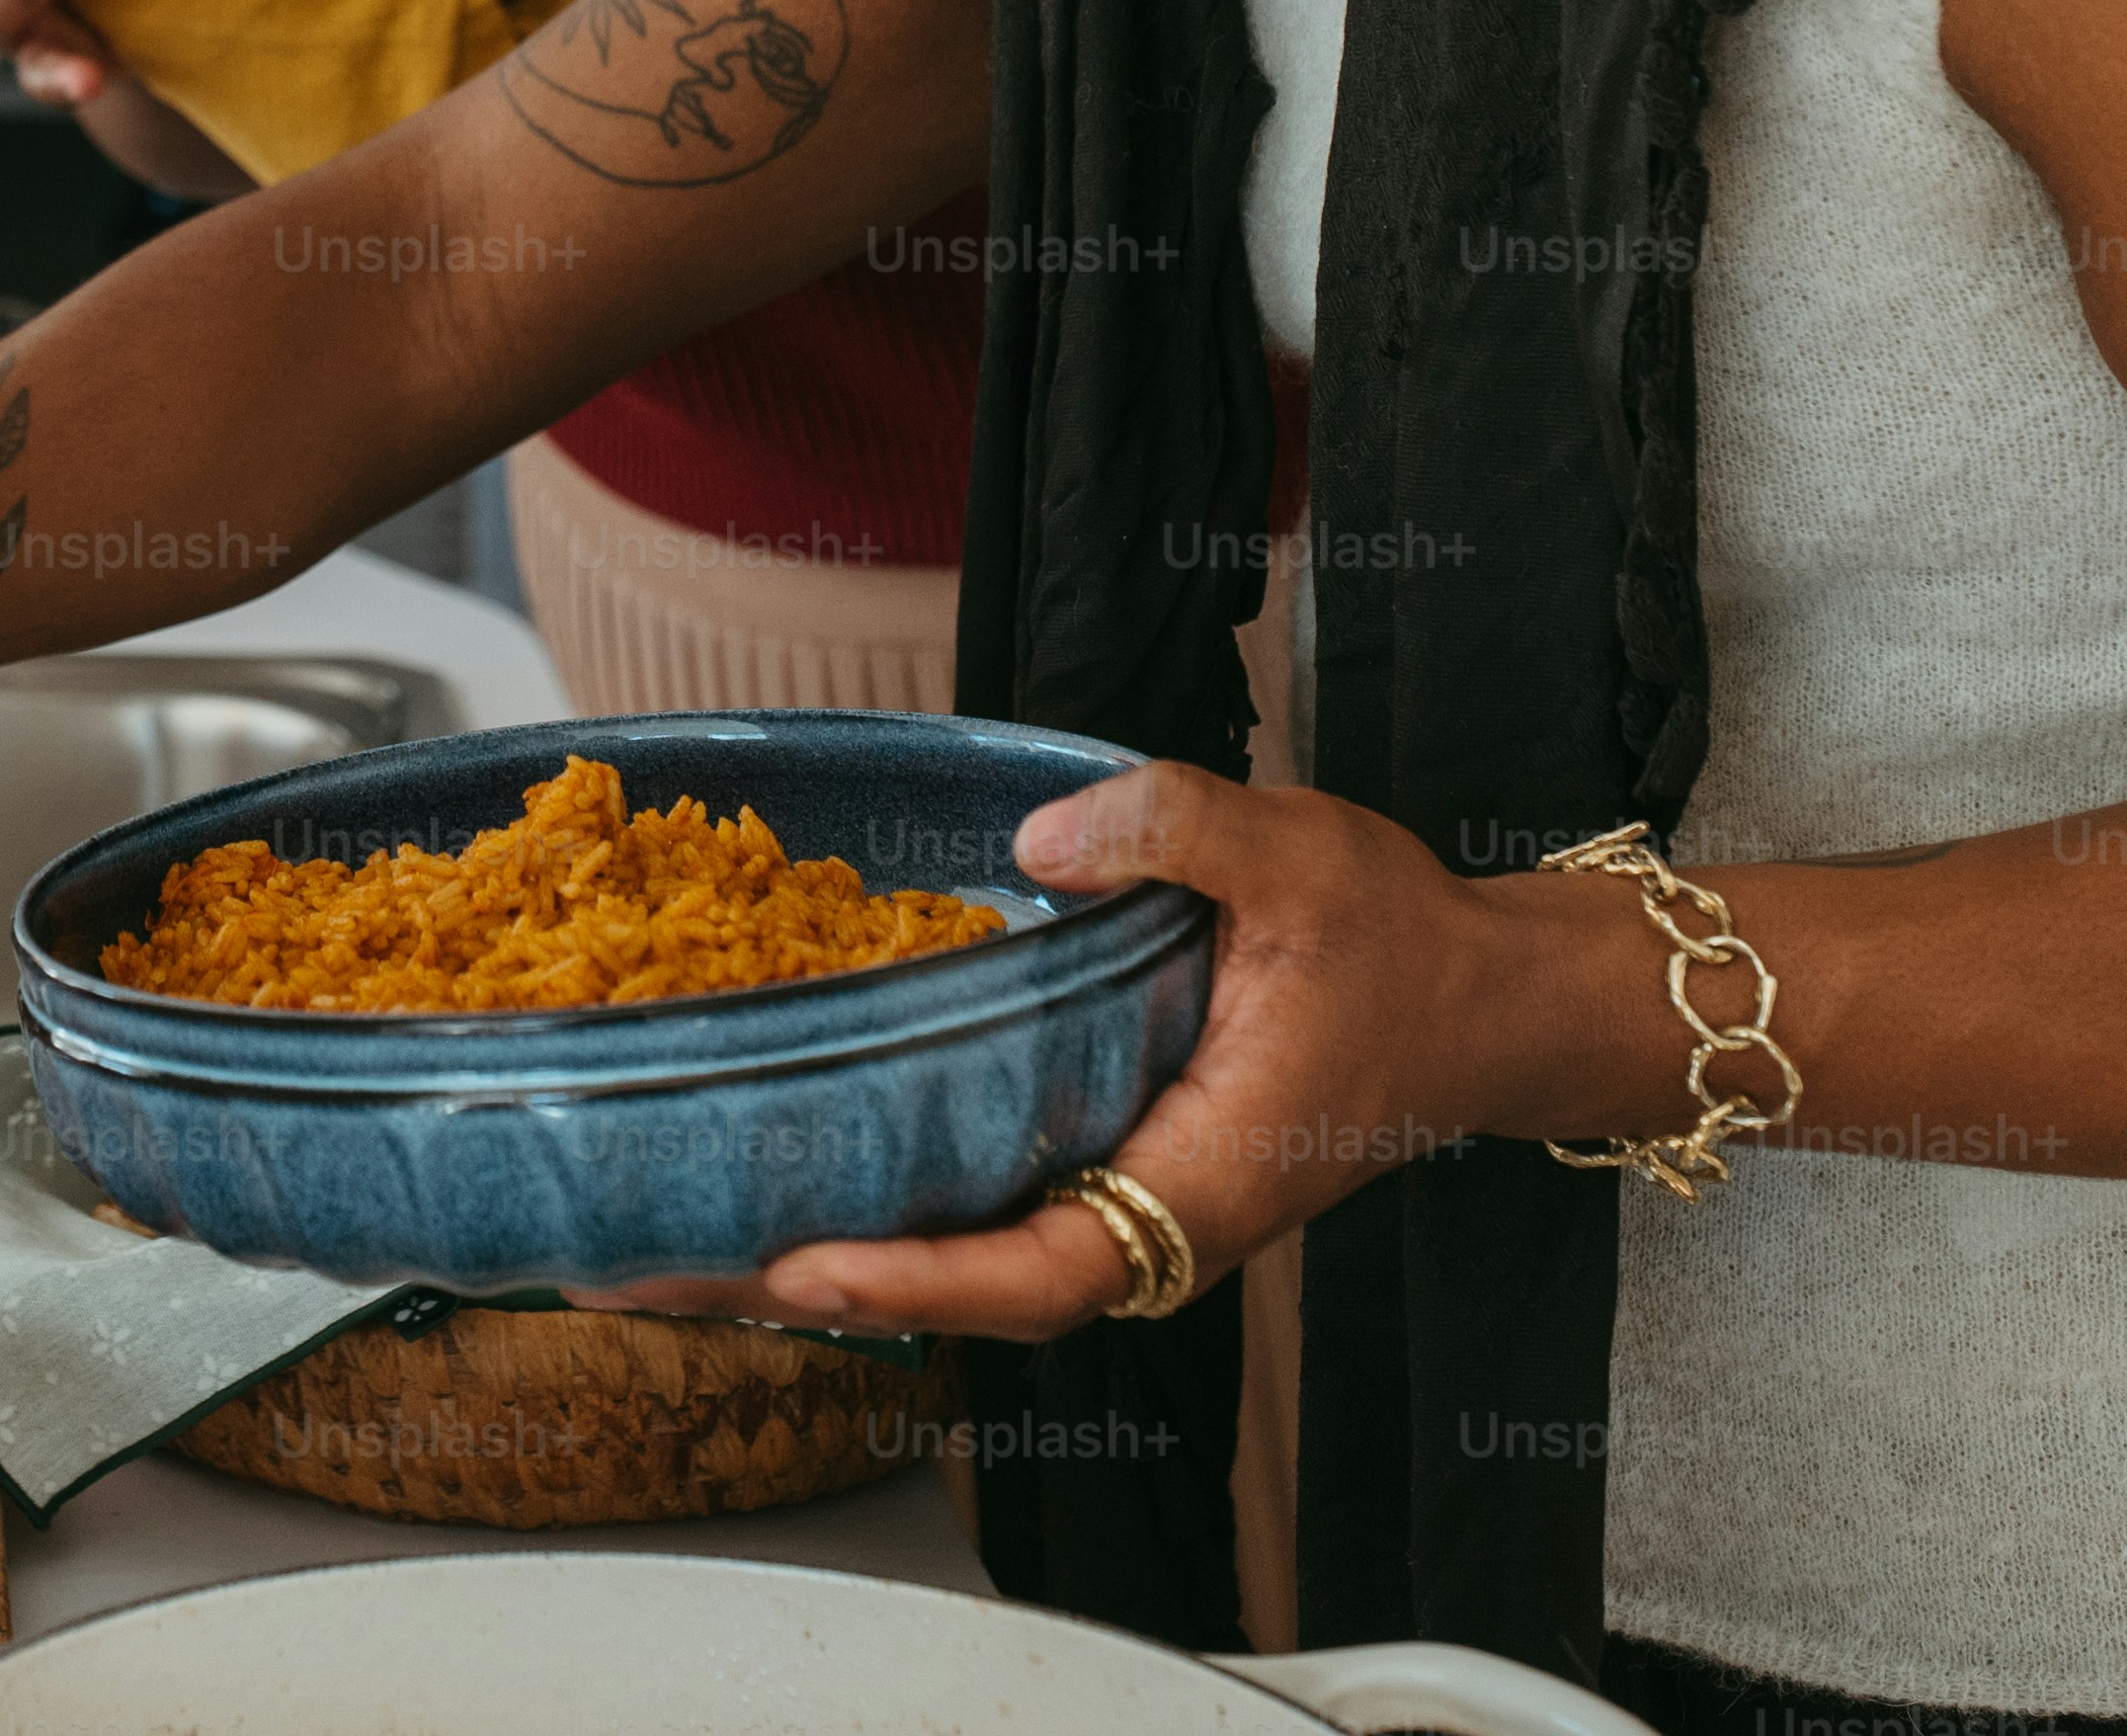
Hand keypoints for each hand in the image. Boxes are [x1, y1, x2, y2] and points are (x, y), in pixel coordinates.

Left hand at [582, 765, 1606, 1344]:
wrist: (1485, 1007)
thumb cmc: (1405, 950)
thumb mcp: (1300, 855)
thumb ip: (1173, 830)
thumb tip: (1041, 835)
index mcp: (1203, 1181)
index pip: (1041, 1269)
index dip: (918, 1279)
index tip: (802, 1268)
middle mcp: (1153, 1224)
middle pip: (960, 1297)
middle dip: (805, 1290)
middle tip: (640, 1272)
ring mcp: (1126, 1206)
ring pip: (956, 1271)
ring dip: (815, 1262)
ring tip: (658, 1245)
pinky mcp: (1107, 1171)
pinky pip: (975, 1220)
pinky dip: (873, 1214)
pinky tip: (773, 1178)